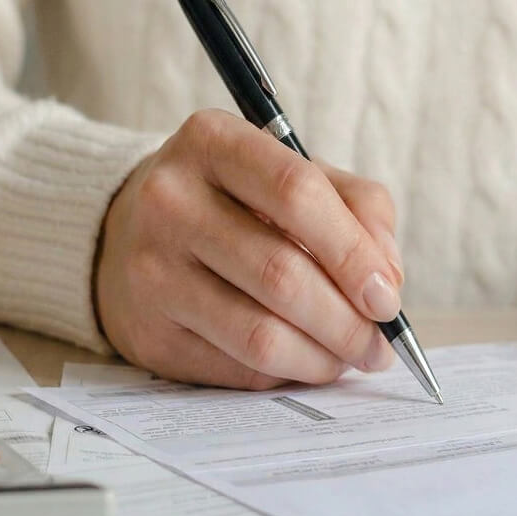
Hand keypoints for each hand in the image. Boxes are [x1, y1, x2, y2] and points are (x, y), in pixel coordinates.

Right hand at [95, 109, 402, 389]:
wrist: (130, 234)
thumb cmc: (229, 202)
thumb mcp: (288, 174)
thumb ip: (355, 207)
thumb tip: (386, 281)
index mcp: (210, 143)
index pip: (296, 192)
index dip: (353, 251)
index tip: (386, 297)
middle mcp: (169, 201)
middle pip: (281, 273)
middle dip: (348, 322)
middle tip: (379, 346)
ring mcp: (150, 270)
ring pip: (260, 334)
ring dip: (323, 357)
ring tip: (348, 356)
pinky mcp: (147, 331)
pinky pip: (236, 367)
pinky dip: (286, 372)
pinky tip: (301, 360)